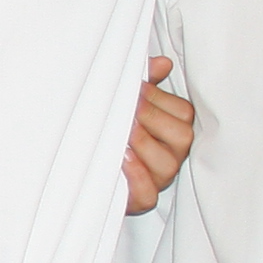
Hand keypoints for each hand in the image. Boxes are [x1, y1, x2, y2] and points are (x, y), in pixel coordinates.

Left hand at [124, 59, 194, 213]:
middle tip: (125, 109)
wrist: (81, 165)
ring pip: (167, 165)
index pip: (181, 111)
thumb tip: (162, 63)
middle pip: (181, 137)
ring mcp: (160, 178)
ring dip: (143, 145)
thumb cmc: (111, 126)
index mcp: (176, 127)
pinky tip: (121, 159)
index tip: (130, 89)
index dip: (155, 98)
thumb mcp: (125, 100)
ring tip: (121, 132)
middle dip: (150, 119)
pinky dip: (136, 178)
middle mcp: (174, 154)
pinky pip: (148, 194)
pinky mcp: (142, 199)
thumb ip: (145, 80)